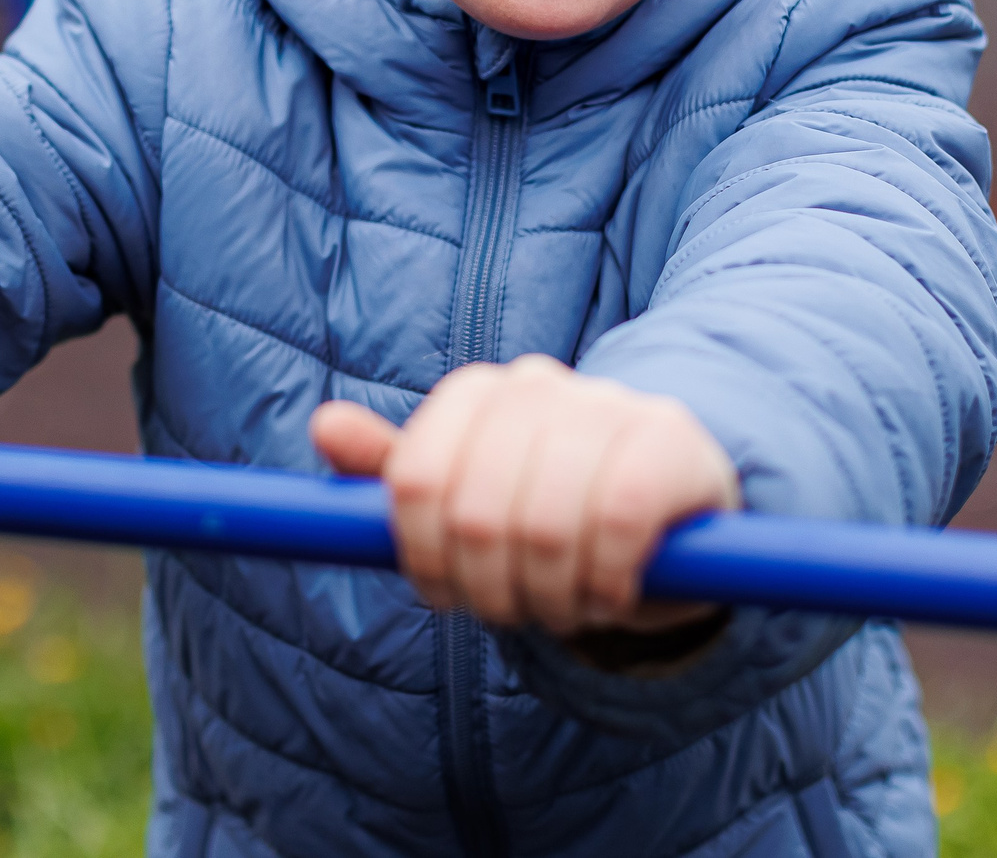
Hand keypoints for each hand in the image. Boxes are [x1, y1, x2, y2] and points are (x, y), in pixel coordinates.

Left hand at [311, 355, 737, 636]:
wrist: (671, 510)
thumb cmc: (552, 507)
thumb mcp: (470, 497)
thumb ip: (399, 472)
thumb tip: (324, 426)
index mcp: (479, 394)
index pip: (415, 478)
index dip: (420, 555)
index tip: (445, 594)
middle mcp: (539, 384)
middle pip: (474, 514)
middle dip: (489, 589)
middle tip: (515, 611)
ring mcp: (609, 407)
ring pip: (543, 525)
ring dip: (551, 596)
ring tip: (566, 605)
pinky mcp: (669, 443)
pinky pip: (615, 524)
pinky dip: (606, 581)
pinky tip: (612, 592)